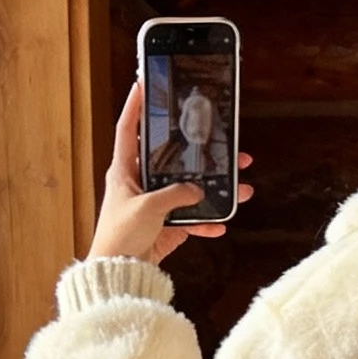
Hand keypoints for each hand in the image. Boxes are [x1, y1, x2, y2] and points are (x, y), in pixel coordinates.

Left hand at [88, 83, 253, 264]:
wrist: (118, 275)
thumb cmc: (120, 237)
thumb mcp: (148, 208)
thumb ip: (175, 194)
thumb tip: (197, 190)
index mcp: (124, 170)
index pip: (128, 128)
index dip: (135, 105)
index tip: (144, 83)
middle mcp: (139, 184)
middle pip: (172, 160)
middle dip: (198, 152)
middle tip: (222, 141)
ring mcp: (153, 206)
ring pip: (188, 190)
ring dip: (214, 190)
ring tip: (239, 186)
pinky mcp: (164, 228)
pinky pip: (190, 221)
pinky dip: (206, 223)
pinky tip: (221, 224)